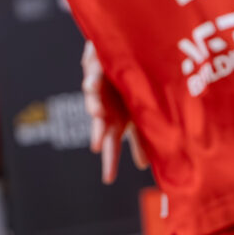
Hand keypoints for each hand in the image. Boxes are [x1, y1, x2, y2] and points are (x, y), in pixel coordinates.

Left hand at [81, 41, 147, 183]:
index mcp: (119, 122)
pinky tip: (91, 86)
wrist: (123, 53)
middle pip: (102, 125)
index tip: (108, 180)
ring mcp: (100, 91)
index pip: (115, 144)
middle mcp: (107, 109)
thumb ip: (141, 138)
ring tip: (97, 113)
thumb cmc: (129, 87)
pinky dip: (93, 82)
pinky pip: (94, 76)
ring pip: (94, 101)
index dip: (111, 162)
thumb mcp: (139, 114)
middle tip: (98, 147)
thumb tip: (142, 167)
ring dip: (95, 106)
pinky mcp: (96, 70)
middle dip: (100, 136)